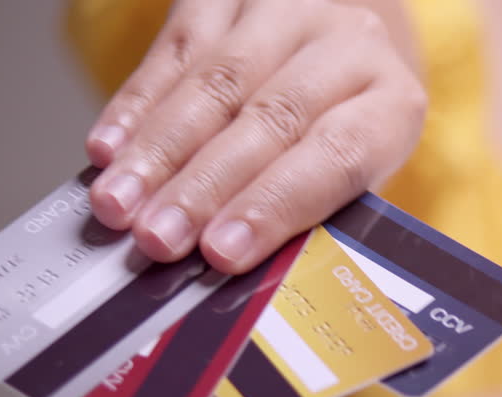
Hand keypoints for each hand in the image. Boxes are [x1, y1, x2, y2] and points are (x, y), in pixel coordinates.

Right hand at [85, 0, 424, 273]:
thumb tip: (233, 265)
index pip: (336, 155)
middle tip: (157, 237)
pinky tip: (108, 148)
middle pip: (270, 117)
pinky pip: (177, 47)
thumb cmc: (342, 134)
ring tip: (118, 203)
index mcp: (392, 104)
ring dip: (159, 150)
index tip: (220, 252)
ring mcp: (289, 10)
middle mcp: (349, 45)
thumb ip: (304, 216)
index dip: (274, 205)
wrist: (340, 52)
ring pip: (215, 80)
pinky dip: (137, 104)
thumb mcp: (350, 182)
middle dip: (204, 186)